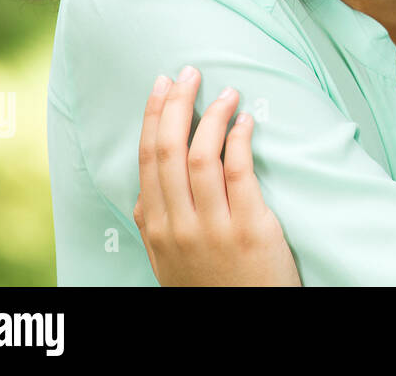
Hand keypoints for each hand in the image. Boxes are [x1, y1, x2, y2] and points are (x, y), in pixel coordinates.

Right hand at [133, 67, 301, 285]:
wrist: (245, 322)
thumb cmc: (212, 286)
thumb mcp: (169, 262)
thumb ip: (157, 225)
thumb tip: (148, 189)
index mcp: (155, 229)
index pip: (146, 159)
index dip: (154, 116)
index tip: (163, 85)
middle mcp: (177, 226)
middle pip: (168, 150)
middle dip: (178, 104)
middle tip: (191, 72)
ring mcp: (212, 228)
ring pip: (201, 156)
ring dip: (213, 116)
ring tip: (228, 92)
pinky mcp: (249, 228)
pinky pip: (238, 172)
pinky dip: (239, 139)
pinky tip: (246, 122)